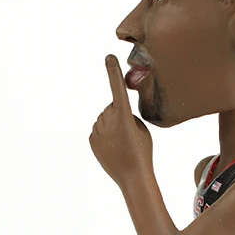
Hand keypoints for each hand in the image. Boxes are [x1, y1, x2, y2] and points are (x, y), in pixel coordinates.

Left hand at [89, 55, 152, 188]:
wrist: (132, 176)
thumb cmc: (142, 151)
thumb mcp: (141, 128)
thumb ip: (127, 115)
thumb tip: (115, 113)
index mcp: (123, 116)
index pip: (117, 89)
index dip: (113, 72)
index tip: (108, 57)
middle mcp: (108, 120)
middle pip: (112, 107)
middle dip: (119, 115)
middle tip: (129, 134)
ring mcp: (98, 130)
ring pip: (104, 119)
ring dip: (112, 126)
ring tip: (122, 143)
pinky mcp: (92, 140)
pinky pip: (98, 130)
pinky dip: (105, 136)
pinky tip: (114, 148)